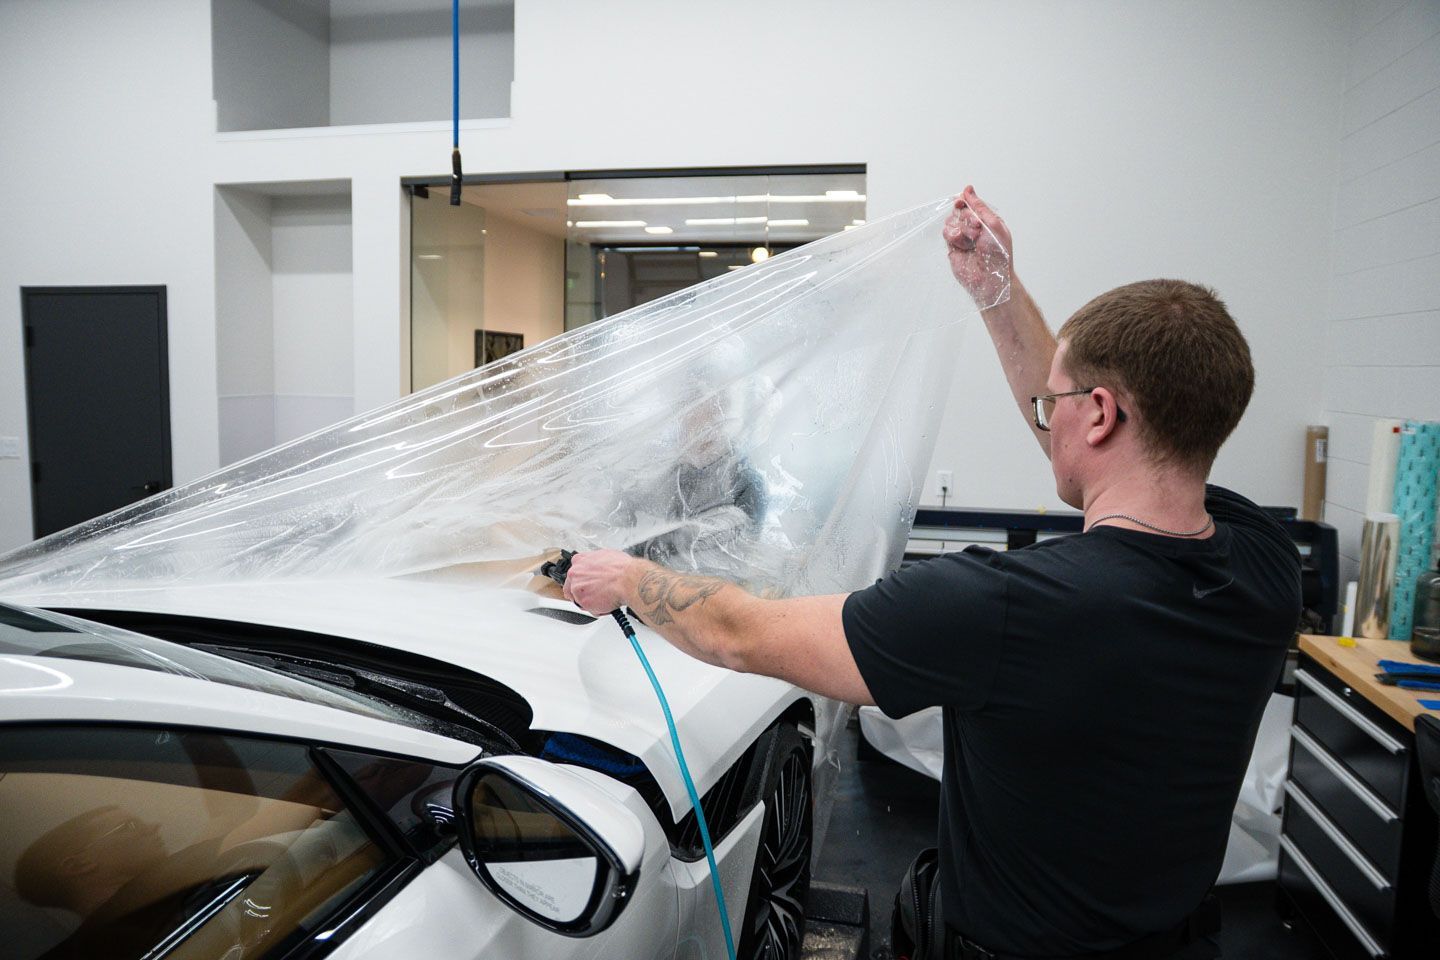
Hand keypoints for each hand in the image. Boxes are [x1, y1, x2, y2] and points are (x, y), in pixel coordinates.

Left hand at [562, 549, 635, 614]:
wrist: (628, 579)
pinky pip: (590, 610)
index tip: (585, 583)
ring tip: (606, 598)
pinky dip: (599, 609)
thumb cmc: (622, 568)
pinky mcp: (583, 602)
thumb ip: (596, 563)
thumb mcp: (606, 556)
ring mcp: (577, 588)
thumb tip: (599, 565)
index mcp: (580, 561)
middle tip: (594, 595)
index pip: (573, 573)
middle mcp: (575, 574)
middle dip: (581, 593)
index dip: (580, 580)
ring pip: (580, 600)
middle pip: (571, 588)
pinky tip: (609, 603)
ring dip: (591, 602)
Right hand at [942, 185, 1011, 308]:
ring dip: (961, 228)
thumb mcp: (993, 224)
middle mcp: (973, 227)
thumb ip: (979, 206)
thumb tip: (968, 189)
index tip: (962, 202)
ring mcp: (962, 237)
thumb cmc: (998, 254)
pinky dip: (954, 237)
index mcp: (986, 220)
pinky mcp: (952, 247)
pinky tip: (963, 245)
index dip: (965, 201)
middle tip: (977, 229)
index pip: (970, 204)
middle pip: (959, 211)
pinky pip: (946, 233)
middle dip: (966, 217)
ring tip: (972, 240)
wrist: (990, 277)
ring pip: (950, 221)